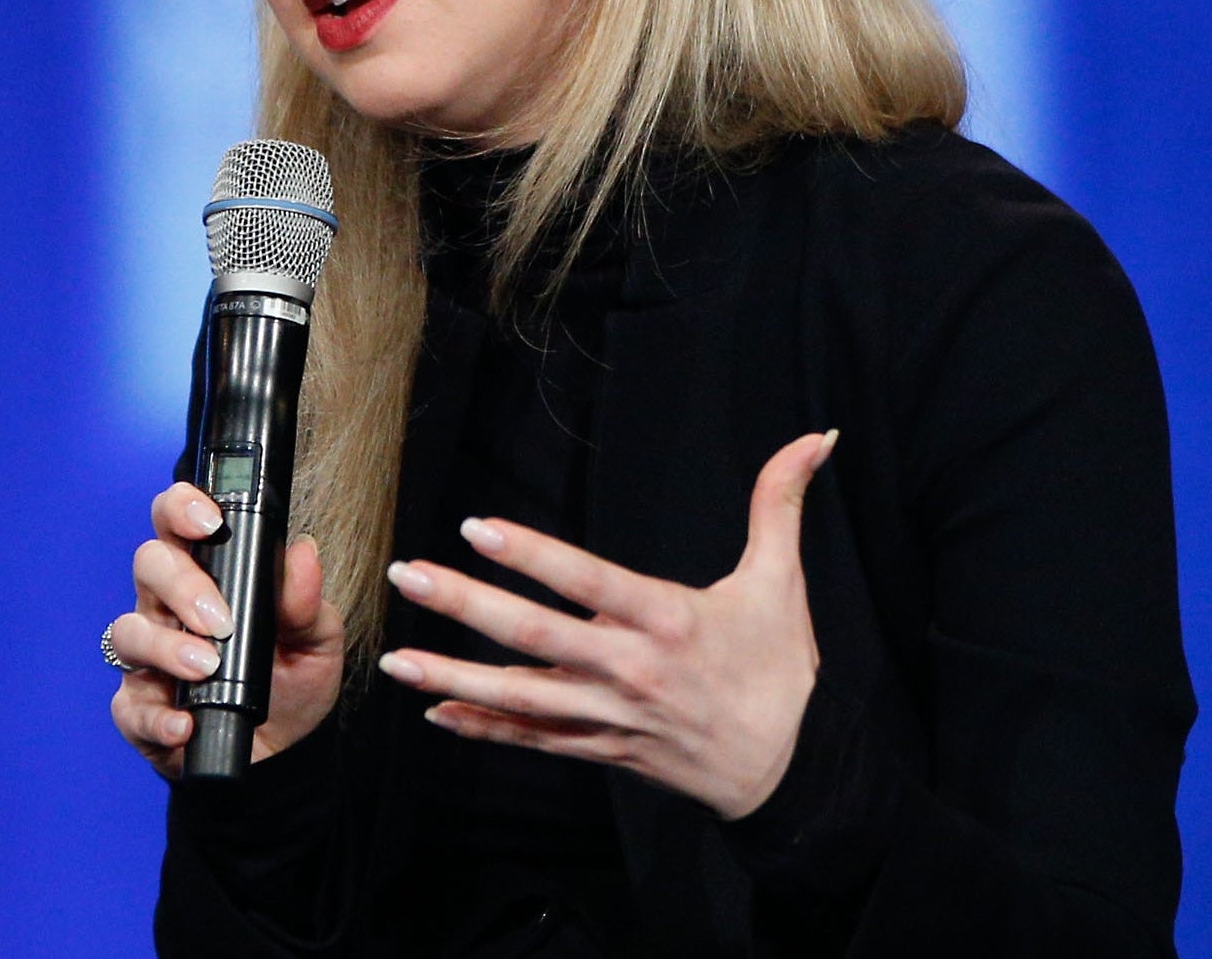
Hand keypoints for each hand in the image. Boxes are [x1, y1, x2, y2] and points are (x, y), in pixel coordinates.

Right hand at [108, 481, 345, 776]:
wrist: (284, 754)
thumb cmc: (291, 681)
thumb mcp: (316, 641)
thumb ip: (307, 601)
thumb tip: (303, 552)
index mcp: (209, 574)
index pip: (177, 521)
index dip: (181, 508)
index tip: (209, 521)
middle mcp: (169, 607)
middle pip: (149, 565)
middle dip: (181, 585)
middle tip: (219, 619)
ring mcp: (149, 657)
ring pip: (128, 631)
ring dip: (166, 647)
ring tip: (206, 668)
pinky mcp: (139, 709)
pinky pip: (129, 707)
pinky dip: (156, 716)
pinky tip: (185, 723)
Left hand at [377, 430, 834, 818]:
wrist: (790, 774)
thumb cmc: (781, 672)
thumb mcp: (782, 583)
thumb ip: (781, 504)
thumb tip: (816, 437)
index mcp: (666, 619)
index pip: (586, 580)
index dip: (531, 554)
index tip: (476, 528)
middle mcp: (628, 669)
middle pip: (534, 635)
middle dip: (464, 604)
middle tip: (407, 576)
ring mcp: (609, 714)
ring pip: (519, 696)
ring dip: (453, 676)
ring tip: (395, 657)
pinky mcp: (601, 748)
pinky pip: (532, 741)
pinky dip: (483, 729)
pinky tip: (436, 713)